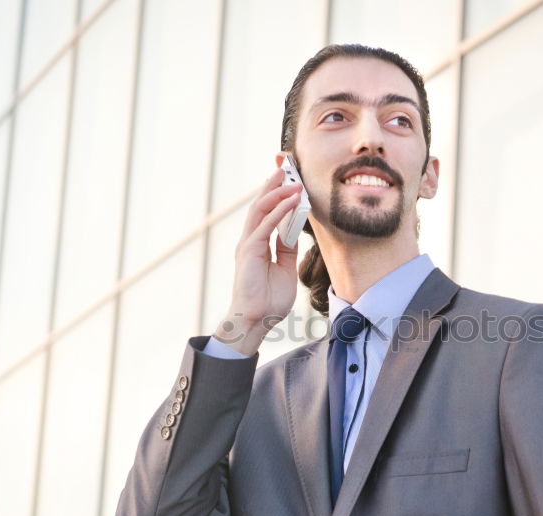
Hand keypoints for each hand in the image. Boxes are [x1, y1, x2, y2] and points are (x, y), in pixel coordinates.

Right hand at [213, 168, 302, 355]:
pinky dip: (278, 211)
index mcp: (259, 244)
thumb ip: (287, 248)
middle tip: (287, 168)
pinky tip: (290, 201)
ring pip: (260, 210)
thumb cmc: (269, 300)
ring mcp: (248, 244)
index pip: (267, 212)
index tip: (290, 180)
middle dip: (273, 185)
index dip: (277, 195)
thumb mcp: (285, 268)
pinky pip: (264, 225)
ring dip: (277, 192)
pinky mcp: (249, 250)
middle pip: (261, 205)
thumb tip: (295, 231)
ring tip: (291, 179)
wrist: (256, 320)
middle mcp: (250, 240)